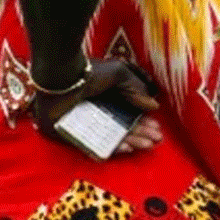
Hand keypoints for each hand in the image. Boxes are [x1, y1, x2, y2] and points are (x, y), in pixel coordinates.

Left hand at [32, 58, 163, 155]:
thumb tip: (154, 106)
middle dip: (140, 133)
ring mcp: (80, 124)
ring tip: (148, 144)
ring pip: (110, 137)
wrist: (62, 78)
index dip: (141, 120)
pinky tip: (129, 147)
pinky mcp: (69, 135)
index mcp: (101, 95)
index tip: (156, 126)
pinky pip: (93, 146)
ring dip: (131, 141)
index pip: (124, 112)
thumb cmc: (89, 72)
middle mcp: (92, 110)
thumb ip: (136, 90)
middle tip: (157, 139)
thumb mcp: (119, 74)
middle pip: (119, 126)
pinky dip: (112, 148)